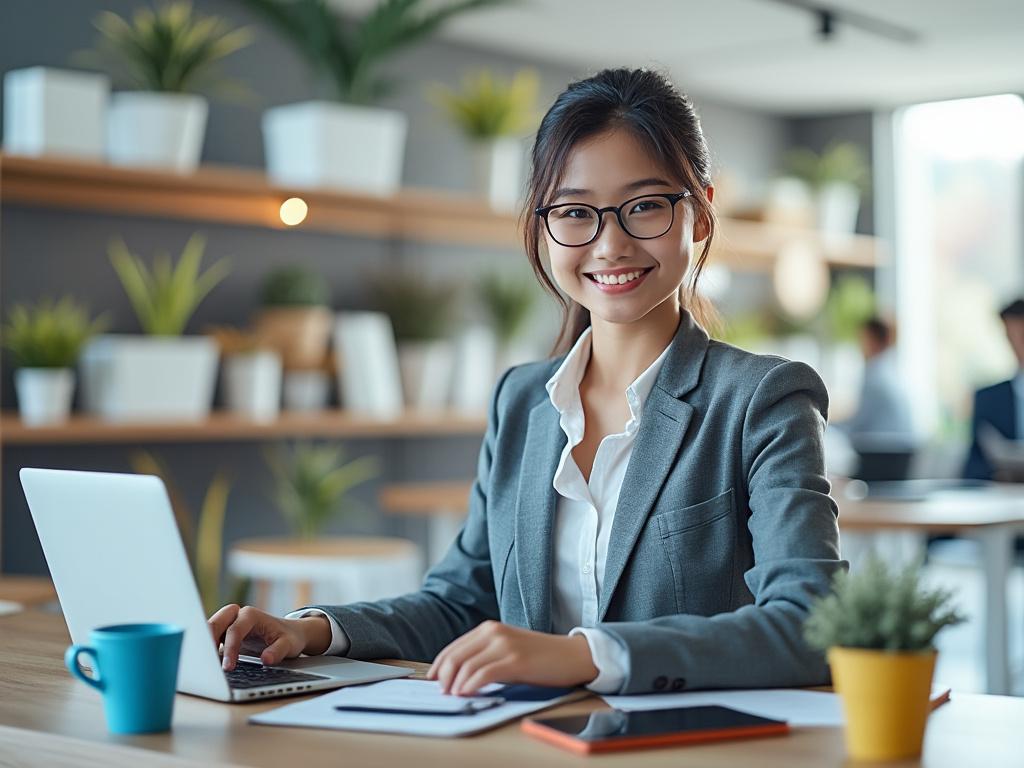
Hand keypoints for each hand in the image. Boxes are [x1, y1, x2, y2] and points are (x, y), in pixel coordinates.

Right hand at [207, 604, 331, 670]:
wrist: (291, 633)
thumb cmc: (289, 637)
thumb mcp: (290, 644)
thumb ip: (279, 651)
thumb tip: (266, 659)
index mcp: (251, 615)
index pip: (234, 630)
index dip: (229, 649)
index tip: (228, 667)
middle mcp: (237, 616)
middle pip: (215, 623)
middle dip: (207, 640)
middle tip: (205, 662)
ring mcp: (229, 624)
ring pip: (210, 629)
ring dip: (204, 644)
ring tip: (201, 664)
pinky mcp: (225, 634)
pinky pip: (211, 638)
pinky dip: (206, 649)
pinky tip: (205, 663)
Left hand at [427, 621, 597, 695]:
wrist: (573, 655)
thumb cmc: (540, 657)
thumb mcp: (508, 650)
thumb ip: (485, 656)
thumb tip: (458, 677)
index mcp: (489, 629)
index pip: (453, 648)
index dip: (438, 666)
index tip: (432, 682)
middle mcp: (494, 632)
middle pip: (455, 656)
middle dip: (442, 677)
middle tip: (441, 693)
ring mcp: (504, 645)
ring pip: (466, 665)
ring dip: (454, 684)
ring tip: (452, 697)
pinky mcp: (515, 660)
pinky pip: (483, 674)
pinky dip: (470, 686)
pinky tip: (466, 694)